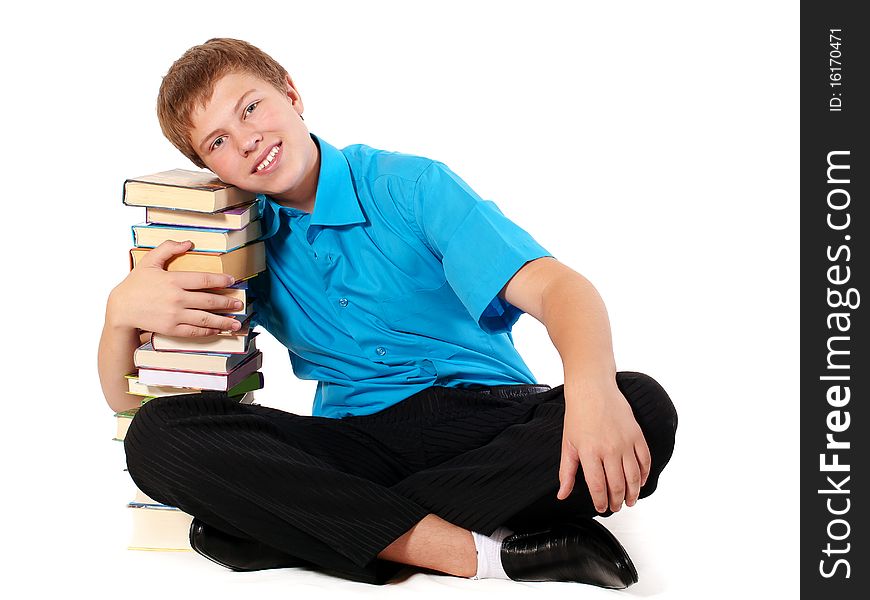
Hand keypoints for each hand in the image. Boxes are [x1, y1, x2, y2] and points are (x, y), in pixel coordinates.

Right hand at [107, 240, 242, 336]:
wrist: (121, 309)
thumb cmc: (135, 284)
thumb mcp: (149, 261)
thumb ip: (168, 249)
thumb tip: (189, 242)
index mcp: (173, 280)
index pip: (204, 280)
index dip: (220, 281)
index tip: (232, 281)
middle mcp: (176, 299)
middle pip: (209, 301)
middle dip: (227, 302)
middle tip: (240, 303)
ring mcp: (174, 315)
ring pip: (205, 319)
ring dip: (223, 321)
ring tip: (236, 322)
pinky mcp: (171, 329)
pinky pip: (194, 331)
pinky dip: (208, 331)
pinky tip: (218, 329)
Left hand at [556, 380, 650, 512]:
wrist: (592, 389)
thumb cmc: (578, 414)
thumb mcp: (568, 444)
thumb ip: (566, 472)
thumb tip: (562, 494)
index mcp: (589, 452)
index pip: (598, 486)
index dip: (601, 502)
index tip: (601, 508)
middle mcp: (609, 449)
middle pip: (617, 485)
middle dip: (617, 501)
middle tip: (616, 507)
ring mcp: (625, 442)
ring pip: (633, 477)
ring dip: (633, 493)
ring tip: (629, 501)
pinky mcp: (636, 435)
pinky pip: (645, 460)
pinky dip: (644, 474)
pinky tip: (639, 482)